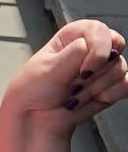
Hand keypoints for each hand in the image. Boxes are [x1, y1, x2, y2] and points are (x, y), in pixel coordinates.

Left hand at [3, 18, 127, 137]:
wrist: (33, 122)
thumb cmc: (32, 93)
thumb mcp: (48, 68)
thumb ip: (74, 53)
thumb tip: (94, 46)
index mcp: (72, 37)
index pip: (98, 30)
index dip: (97, 48)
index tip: (85, 70)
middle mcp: (89, 50)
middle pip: (113, 49)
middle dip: (94, 73)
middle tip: (73, 86)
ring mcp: (100, 70)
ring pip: (119, 69)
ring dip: (95, 88)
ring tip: (74, 98)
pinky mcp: (107, 89)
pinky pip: (125, 85)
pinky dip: (111, 94)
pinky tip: (94, 100)